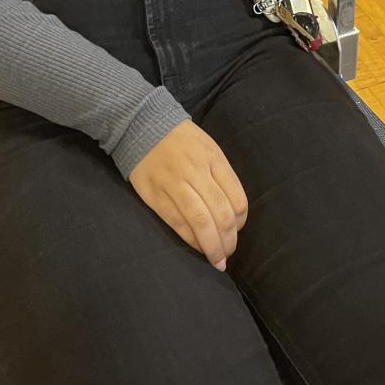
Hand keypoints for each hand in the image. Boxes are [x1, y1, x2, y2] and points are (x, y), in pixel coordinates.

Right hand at [128, 120, 247, 268]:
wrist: (143, 124)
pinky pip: (178, 223)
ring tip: (217, 260)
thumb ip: (221, 175)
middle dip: (229, 240)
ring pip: (201, 222)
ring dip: (212, 247)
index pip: (237, 199)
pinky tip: (198, 248)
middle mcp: (197, 172)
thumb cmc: (181, 140)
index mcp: (214, 159)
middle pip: (221, 215)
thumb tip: (233, 211)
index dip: (241, 222)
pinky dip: (191, 240)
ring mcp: (175, 184)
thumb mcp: (208, 147)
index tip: (238, 230)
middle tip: (229, 253)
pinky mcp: (156, 195)